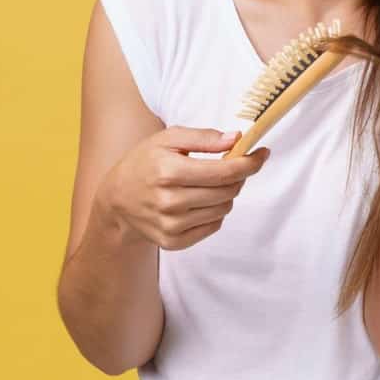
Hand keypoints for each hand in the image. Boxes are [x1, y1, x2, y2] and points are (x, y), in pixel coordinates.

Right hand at [99, 127, 270, 250]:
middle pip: (228, 191)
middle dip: (238, 176)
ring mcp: (171, 225)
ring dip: (226, 194)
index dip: (250, 162)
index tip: (262, 153)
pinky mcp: (174, 242)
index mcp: (169, 172)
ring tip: (210, 183)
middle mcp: (169, 201)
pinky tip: (200, 201)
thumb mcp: (168, 139)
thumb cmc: (145, 163)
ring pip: (224, 209)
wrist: (117, 200)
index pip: (224, 171)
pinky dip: (214, 211)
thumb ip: (203, 137)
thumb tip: (236, 139)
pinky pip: (213, 226)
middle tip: (233, 166)